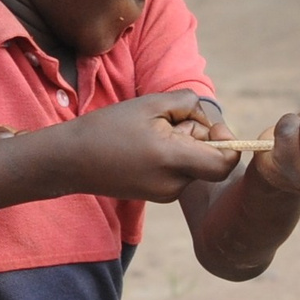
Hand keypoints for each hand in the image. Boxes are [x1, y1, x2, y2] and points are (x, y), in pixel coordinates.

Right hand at [46, 91, 236, 202]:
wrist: (71, 160)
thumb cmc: (108, 127)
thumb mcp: (150, 104)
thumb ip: (188, 104)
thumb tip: (209, 120)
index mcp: (173, 160)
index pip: (225, 164)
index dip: (229, 145)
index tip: (213, 127)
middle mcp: (173, 184)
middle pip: (209, 162)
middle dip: (200, 138)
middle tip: (169, 122)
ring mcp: (164, 195)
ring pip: (194, 167)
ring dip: (184, 148)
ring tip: (151, 134)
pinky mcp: (155, 196)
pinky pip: (178, 175)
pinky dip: (172, 159)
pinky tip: (145, 148)